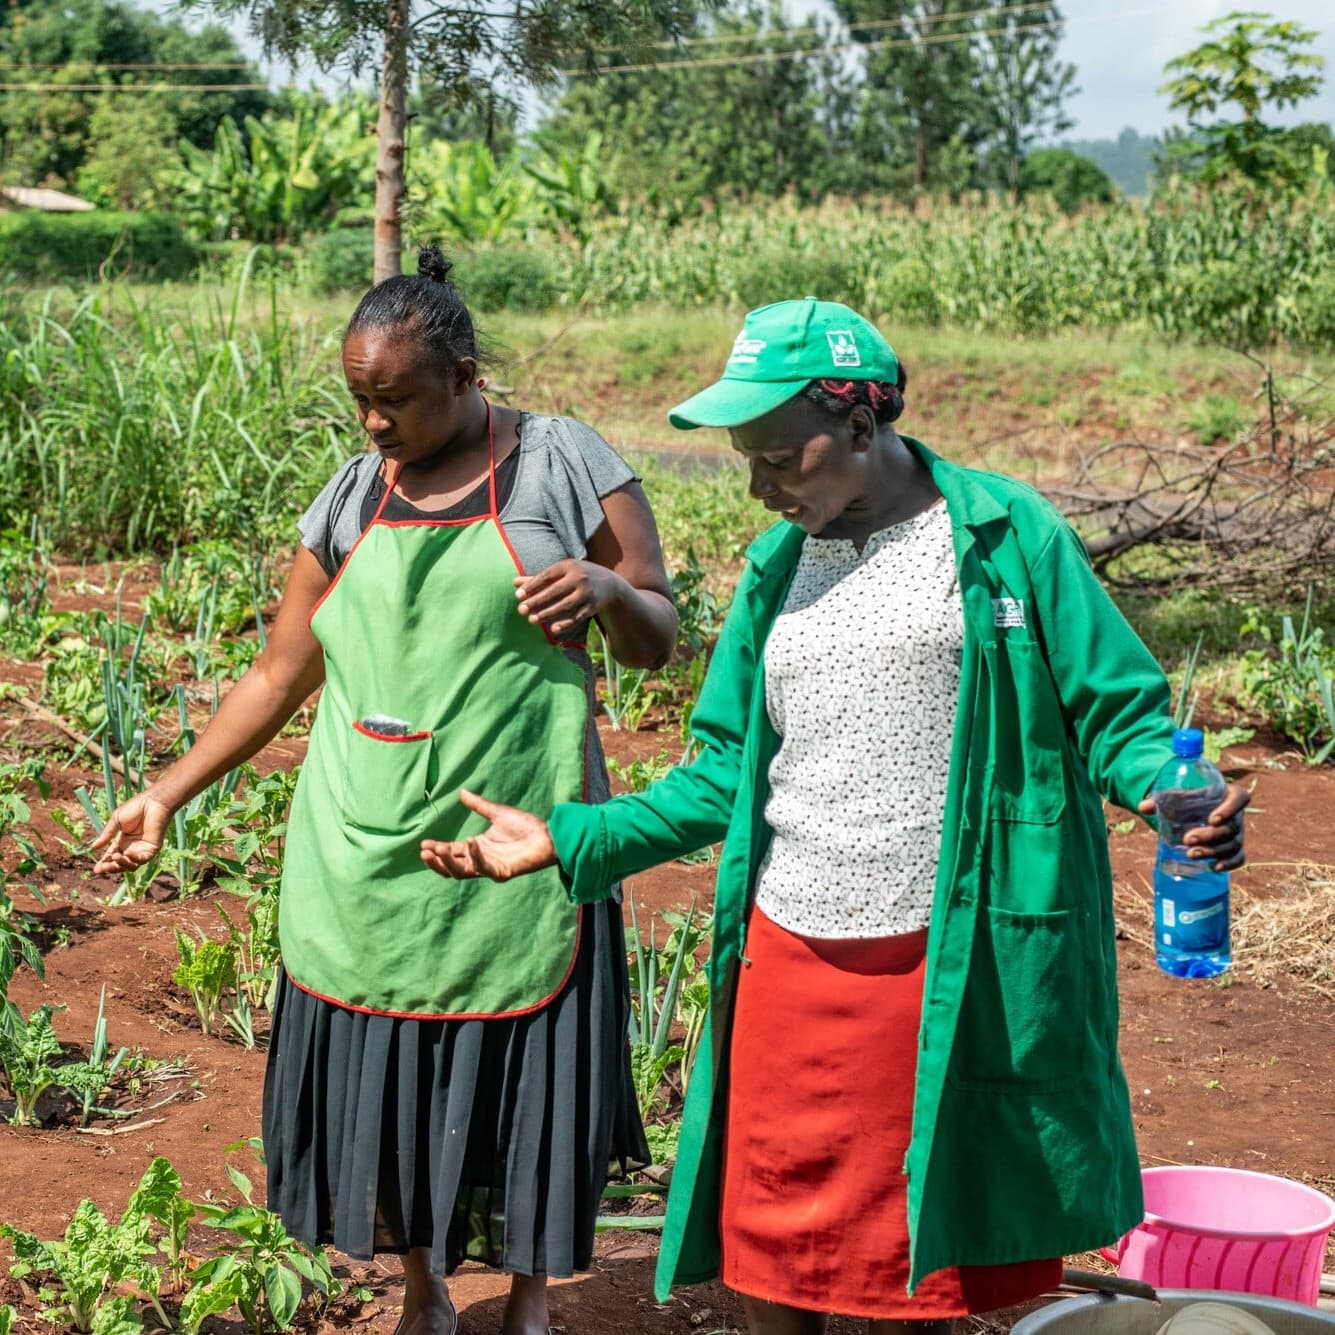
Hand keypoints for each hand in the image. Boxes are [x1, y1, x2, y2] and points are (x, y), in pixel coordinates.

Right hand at [89, 791, 172, 874]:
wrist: (152, 802)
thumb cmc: (135, 808)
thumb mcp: (116, 821)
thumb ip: (107, 834)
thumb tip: (93, 847)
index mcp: (122, 842)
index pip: (111, 857)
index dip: (104, 863)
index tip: (96, 870)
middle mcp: (132, 848)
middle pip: (120, 864)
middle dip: (111, 867)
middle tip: (103, 867)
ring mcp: (142, 849)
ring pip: (131, 865)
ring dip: (121, 864)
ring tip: (115, 858)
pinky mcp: (152, 849)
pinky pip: (142, 859)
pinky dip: (134, 859)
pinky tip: (126, 854)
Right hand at [420, 789, 557, 881]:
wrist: (548, 834)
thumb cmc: (526, 825)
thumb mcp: (497, 812)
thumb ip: (478, 805)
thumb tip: (461, 792)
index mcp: (478, 848)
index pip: (452, 852)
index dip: (437, 850)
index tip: (424, 844)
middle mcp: (481, 860)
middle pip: (453, 866)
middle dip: (438, 860)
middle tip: (425, 851)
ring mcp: (491, 867)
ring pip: (463, 872)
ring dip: (449, 862)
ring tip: (438, 849)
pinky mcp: (502, 872)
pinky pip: (483, 868)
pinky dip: (474, 856)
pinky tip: (469, 842)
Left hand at [514, 561, 623, 636]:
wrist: (610, 584)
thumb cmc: (577, 576)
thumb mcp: (561, 573)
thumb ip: (538, 578)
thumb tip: (514, 583)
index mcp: (569, 566)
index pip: (547, 575)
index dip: (532, 585)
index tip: (518, 595)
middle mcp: (579, 578)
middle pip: (555, 591)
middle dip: (537, 601)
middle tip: (521, 610)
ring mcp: (587, 593)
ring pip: (565, 605)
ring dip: (548, 613)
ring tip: (532, 620)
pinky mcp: (593, 607)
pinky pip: (577, 617)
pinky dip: (566, 624)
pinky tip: (553, 630)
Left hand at [1138, 781, 1249, 872]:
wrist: (1193, 812)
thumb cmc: (1187, 800)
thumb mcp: (1176, 797)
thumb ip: (1160, 800)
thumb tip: (1143, 807)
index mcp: (1228, 794)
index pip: (1240, 798)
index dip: (1230, 809)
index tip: (1211, 820)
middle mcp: (1237, 815)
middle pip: (1232, 827)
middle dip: (1210, 836)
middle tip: (1187, 839)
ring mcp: (1237, 833)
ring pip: (1233, 844)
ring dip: (1213, 852)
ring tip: (1190, 854)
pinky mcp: (1235, 848)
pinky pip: (1239, 857)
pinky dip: (1229, 864)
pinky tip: (1214, 867)